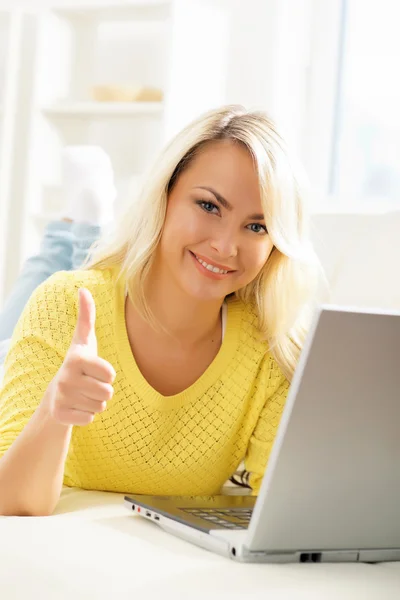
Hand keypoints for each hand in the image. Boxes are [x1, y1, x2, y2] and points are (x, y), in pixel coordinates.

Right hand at [46, 288, 115, 425]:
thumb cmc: (79, 363)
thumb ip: (87, 316)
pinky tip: (77, 406)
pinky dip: (87, 415)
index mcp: (76, 359)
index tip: (94, 370)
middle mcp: (66, 378)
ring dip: (96, 402)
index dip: (107, 374)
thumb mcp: (84, 340)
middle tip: (88, 384)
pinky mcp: (61, 415)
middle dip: (103, 390)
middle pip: (108, 392)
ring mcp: (62, 397)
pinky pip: (90, 419)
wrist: (56, 394)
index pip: (111, 374)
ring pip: (101, 406)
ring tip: (83, 394)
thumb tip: (84, 289)